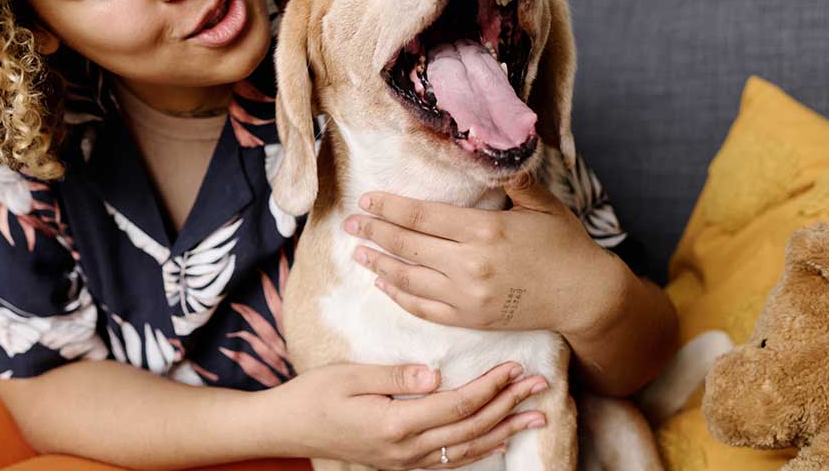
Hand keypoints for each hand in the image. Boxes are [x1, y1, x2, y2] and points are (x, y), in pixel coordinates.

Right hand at [268, 360, 547, 468]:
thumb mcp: (350, 376)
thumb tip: (436, 374)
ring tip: (535, 416)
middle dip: (509, 404)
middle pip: (472, 427)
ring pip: (468, 448)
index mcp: (396, 423)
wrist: (288, 428)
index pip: (458, 403)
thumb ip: (395, 376)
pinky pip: (452, 459)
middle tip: (540, 385)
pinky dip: (481, 448)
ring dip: (505, 429)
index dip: (491, 385)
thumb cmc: (314, 395)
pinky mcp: (403, 462)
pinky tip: (497, 439)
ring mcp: (406, 461)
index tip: (515, 365)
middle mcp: (407, 449)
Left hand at [344, 171, 620, 337]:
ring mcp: (468, 296)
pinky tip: (384, 284)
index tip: (367, 200)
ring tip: (358, 252)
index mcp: (485, 230)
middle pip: (408, 246)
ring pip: (409, 279)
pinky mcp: (470, 319)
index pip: (422, 216)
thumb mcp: (544, 205)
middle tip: (349, 223)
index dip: (389, 208)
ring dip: (379, 264)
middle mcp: (471, 264)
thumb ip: (515, 179)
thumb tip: (494, 147)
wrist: (586, 298)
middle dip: (373, 232)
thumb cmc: (565, 245)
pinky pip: (424, 308)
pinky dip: (400, 296)